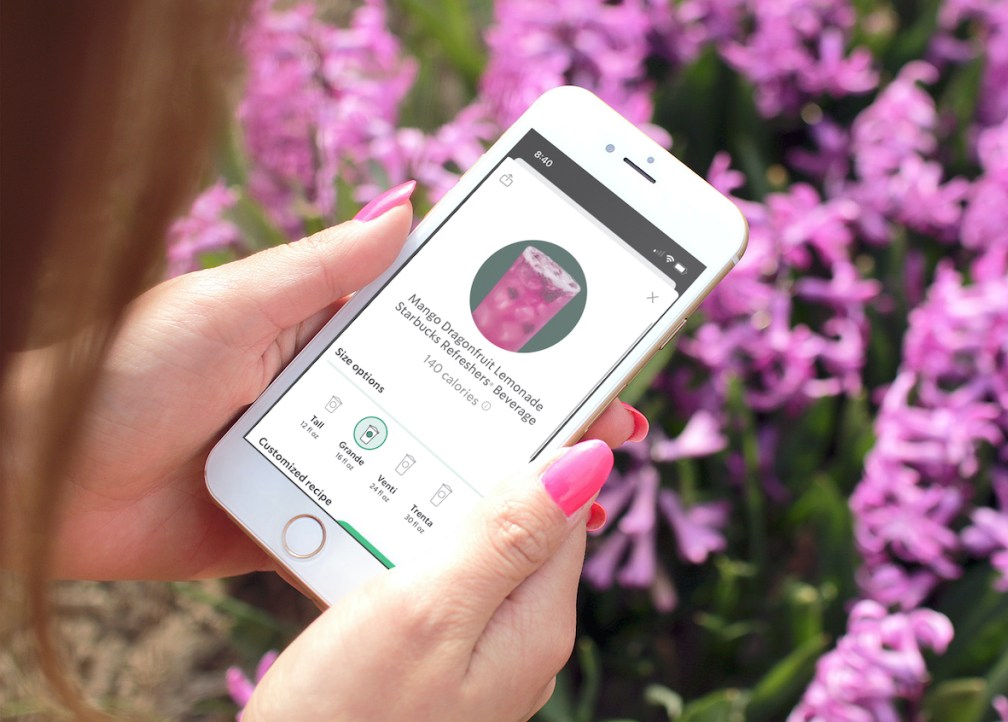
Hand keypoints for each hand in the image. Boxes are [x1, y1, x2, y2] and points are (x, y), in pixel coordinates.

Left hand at [19, 185, 645, 580]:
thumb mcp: (232, 302)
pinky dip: (430, 539)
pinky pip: (378, 534)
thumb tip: (405, 203)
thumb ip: (324, 267)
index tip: (589, 339)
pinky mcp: (304, 526)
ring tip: (575, 493)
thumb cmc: (127, 369)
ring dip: (497, 483)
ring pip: (429, 473)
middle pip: (457, 406)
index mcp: (330, 334)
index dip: (520, 334)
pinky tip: (488, 544)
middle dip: (538, 414)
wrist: (44, 480)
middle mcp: (340, 398)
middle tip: (611, 421)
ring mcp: (327, 464)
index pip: (446, 328)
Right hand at [245, 441, 612, 721]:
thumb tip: (589, 462)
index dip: (547, 441)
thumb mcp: (430, 606)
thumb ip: (508, 534)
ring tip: (387, 477)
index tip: (516, 389)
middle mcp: (518, 635)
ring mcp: (475, 651)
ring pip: (473, 546)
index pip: (567, 502)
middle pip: (521, 521)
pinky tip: (369, 537)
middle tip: (429, 428)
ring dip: (435, 509)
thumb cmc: (348, 717)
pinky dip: (409, 548)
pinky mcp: (431, 659)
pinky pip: (438, 581)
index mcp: (536, 617)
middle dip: (479, 473)